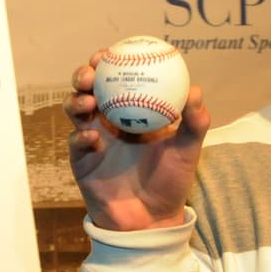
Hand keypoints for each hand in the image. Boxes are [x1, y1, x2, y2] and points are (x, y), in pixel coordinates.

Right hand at [63, 49, 209, 231]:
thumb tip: (196, 92)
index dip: (109, 62)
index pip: (115, 79)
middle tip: (92, 72)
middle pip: (87, 89)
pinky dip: (80, 137)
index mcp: (130, 111)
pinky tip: (92, 138)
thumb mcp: (188, 151)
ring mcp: (91, 141)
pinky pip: (75, 144)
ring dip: (76, 101)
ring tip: (88, 102)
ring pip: (74, 111)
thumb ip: (194, 123)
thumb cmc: (171, 183)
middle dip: (83, 75)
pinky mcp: (81, 163)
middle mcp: (107, 122)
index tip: (110, 51)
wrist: (153, 220)